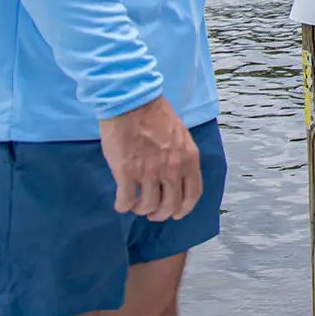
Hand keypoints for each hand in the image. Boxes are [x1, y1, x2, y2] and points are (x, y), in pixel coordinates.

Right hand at [99, 95, 202, 221]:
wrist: (131, 101)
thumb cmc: (154, 115)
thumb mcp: (180, 135)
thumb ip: (180, 157)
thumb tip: (175, 177)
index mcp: (188, 157)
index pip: (193, 194)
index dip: (184, 208)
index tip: (175, 213)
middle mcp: (172, 168)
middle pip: (170, 205)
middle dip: (161, 214)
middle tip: (152, 212)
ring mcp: (149, 172)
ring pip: (148, 206)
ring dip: (141, 209)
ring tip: (136, 204)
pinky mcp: (127, 173)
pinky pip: (126, 201)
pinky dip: (123, 205)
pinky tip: (121, 201)